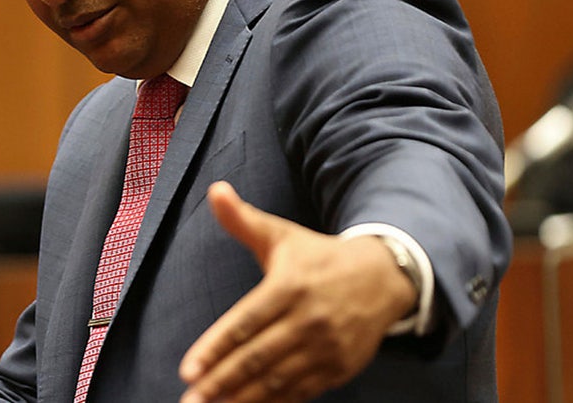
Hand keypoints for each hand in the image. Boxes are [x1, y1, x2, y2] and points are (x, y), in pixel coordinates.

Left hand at [178, 182, 416, 402]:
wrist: (383, 278)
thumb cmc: (319, 257)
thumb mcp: (282, 236)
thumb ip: (243, 221)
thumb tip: (215, 191)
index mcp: (290, 286)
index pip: (246, 323)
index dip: (216, 348)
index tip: (189, 370)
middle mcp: (308, 319)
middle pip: (257, 358)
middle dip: (220, 383)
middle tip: (191, 400)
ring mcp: (326, 348)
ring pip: (277, 380)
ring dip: (242, 399)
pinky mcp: (339, 369)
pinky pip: (300, 392)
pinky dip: (273, 402)